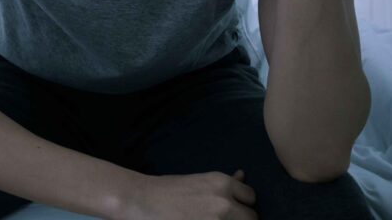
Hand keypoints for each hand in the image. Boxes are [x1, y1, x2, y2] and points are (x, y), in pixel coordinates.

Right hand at [111, 169, 257, 219]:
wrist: (140, 201)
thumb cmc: (167, 190)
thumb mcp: (198, 181)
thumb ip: (224, 183)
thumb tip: (242, 176)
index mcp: (221, 183)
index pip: (251, 198)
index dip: (242, 205)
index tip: (231, 210)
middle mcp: (223, 202)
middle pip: (252, 218)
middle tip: (220, 218)